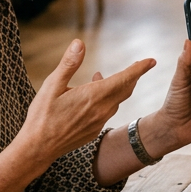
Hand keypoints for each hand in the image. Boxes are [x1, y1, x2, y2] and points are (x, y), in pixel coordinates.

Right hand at [18, 40, 154, 169]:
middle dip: (134, 76)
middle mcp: (102, 109)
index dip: (139, 68)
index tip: (152, 60)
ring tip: (104, 77)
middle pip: (125, 89)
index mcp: (94, 95)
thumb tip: (79, 43)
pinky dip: (107, 100)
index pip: (124, 78)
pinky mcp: (94, 131)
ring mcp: (99, 122)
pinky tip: (94, 97)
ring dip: (117, 88)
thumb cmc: (42, 115)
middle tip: (139, 65)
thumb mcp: (52, 85)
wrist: (38, 148)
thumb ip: (69, 64)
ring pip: (116, 101)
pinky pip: (107, 112)